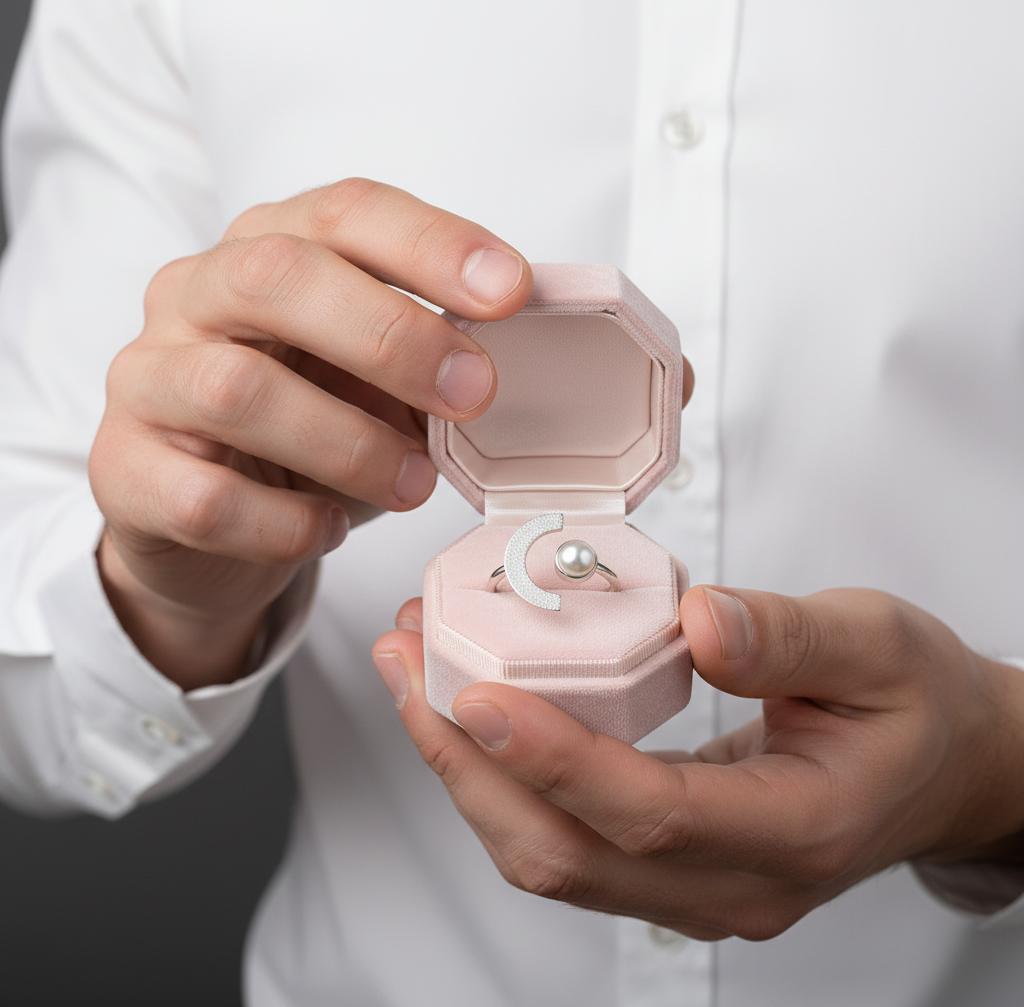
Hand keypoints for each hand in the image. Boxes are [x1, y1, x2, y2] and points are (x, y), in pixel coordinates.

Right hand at [90, 179, 532, 687]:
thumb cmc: (305, 432)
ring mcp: (147, 381)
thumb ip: (424, 359)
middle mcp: (192, 297)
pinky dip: (286, 523)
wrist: (205, 520)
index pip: (343, 213)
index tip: (510, 291)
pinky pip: (205, 497)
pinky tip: (328, 528)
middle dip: (390, 336)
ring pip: (235, 390)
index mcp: (264, 252)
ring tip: (414, 484)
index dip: (430, 244)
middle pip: (275, 277)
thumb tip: (504, 362)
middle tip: (472, 393)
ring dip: (349, 444)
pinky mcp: (125, 471)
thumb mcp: (371, 381)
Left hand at [373, 586, 1023, 940]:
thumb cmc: (917, 704)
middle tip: (412, 669)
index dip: (553, 760)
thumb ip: (789, 637)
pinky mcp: (669, 867)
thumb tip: (699, 624)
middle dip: (468, 765)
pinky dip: (502, 779)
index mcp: (796, 830)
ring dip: (468, 772)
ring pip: (549, 856)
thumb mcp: (877, 644)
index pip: (648, 815)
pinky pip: (564, 838)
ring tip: (417, 679)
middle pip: (567, 854)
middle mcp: (734, 883)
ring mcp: (695, 888)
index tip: (477, 693)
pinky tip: (471, 712)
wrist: (943, 763)